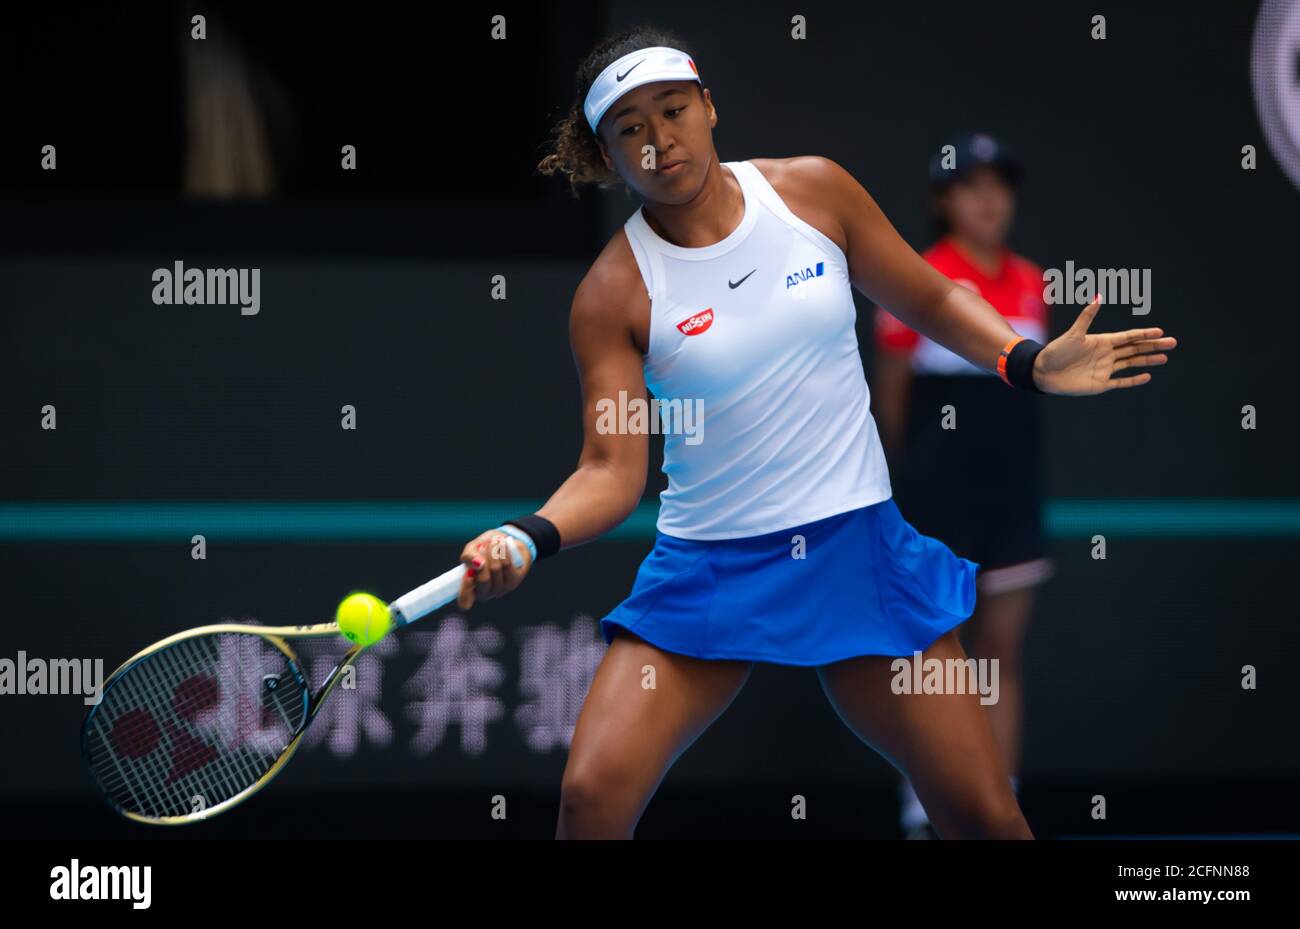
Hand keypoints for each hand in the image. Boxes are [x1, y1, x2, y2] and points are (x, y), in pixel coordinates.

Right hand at [456, 529, 532, 608]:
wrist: (505, 544)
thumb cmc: (484, 549)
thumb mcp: (472, 549)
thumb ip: (469, 556)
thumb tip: (477, 564)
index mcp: (469, 588)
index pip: (464, 599)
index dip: (466, 591)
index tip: (468, 576)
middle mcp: (484, 593)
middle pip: (483, 579)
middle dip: (483, 558)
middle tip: (482, 546)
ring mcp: (499, 590)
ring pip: (495, 569)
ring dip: (493, 551)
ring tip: (493, 543)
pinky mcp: (513, 582)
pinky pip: (506, 564)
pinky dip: (503, 552)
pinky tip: (502, 545)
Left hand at [1033, 295, 1176, 395]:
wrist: (1042, 372)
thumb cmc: (1056, 351)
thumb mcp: (1073, 333)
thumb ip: (1087, 316)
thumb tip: (1098, 297)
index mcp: (1102, 341)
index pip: (1128, 337)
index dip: (1144, 334)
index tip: (1160, 331)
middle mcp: (1106, 354)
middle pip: (1135, 349)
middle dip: (1153, 346)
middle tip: (1172, 343)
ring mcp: (1104, 369)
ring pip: (1132, 363)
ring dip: (1148, 360)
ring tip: (1165, 358)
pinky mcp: (1100, 384)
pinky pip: (1121, 382)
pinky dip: (1134, 380)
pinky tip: (1147, 376)